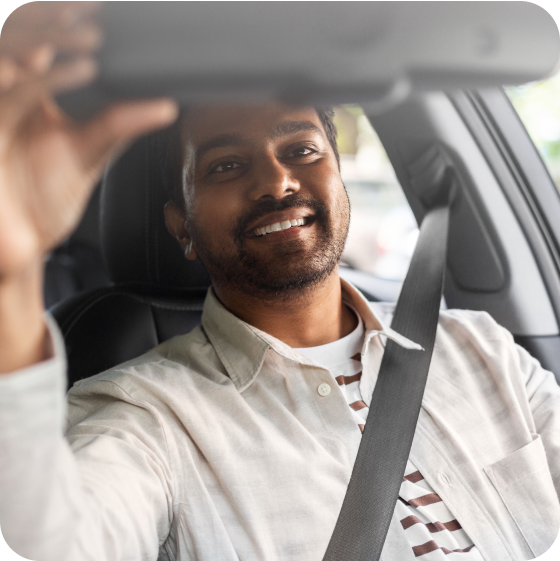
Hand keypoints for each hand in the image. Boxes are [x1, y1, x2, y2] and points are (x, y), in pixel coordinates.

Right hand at [0, 1, 177, 279]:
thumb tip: (166, 105)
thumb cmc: (46, 199)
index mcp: (29, 92)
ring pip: (10, 57)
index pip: (47, 43)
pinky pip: (9, 97)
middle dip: (54, 18)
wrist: (22, 245)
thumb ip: (120, 124)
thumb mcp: (89, 155)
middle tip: (91, 7)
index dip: (69, 22)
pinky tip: (69, 70)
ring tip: (88, 31)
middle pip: (23, 38)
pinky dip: (41, 81)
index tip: (103, 10)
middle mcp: (6, 94)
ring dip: (46, 38)